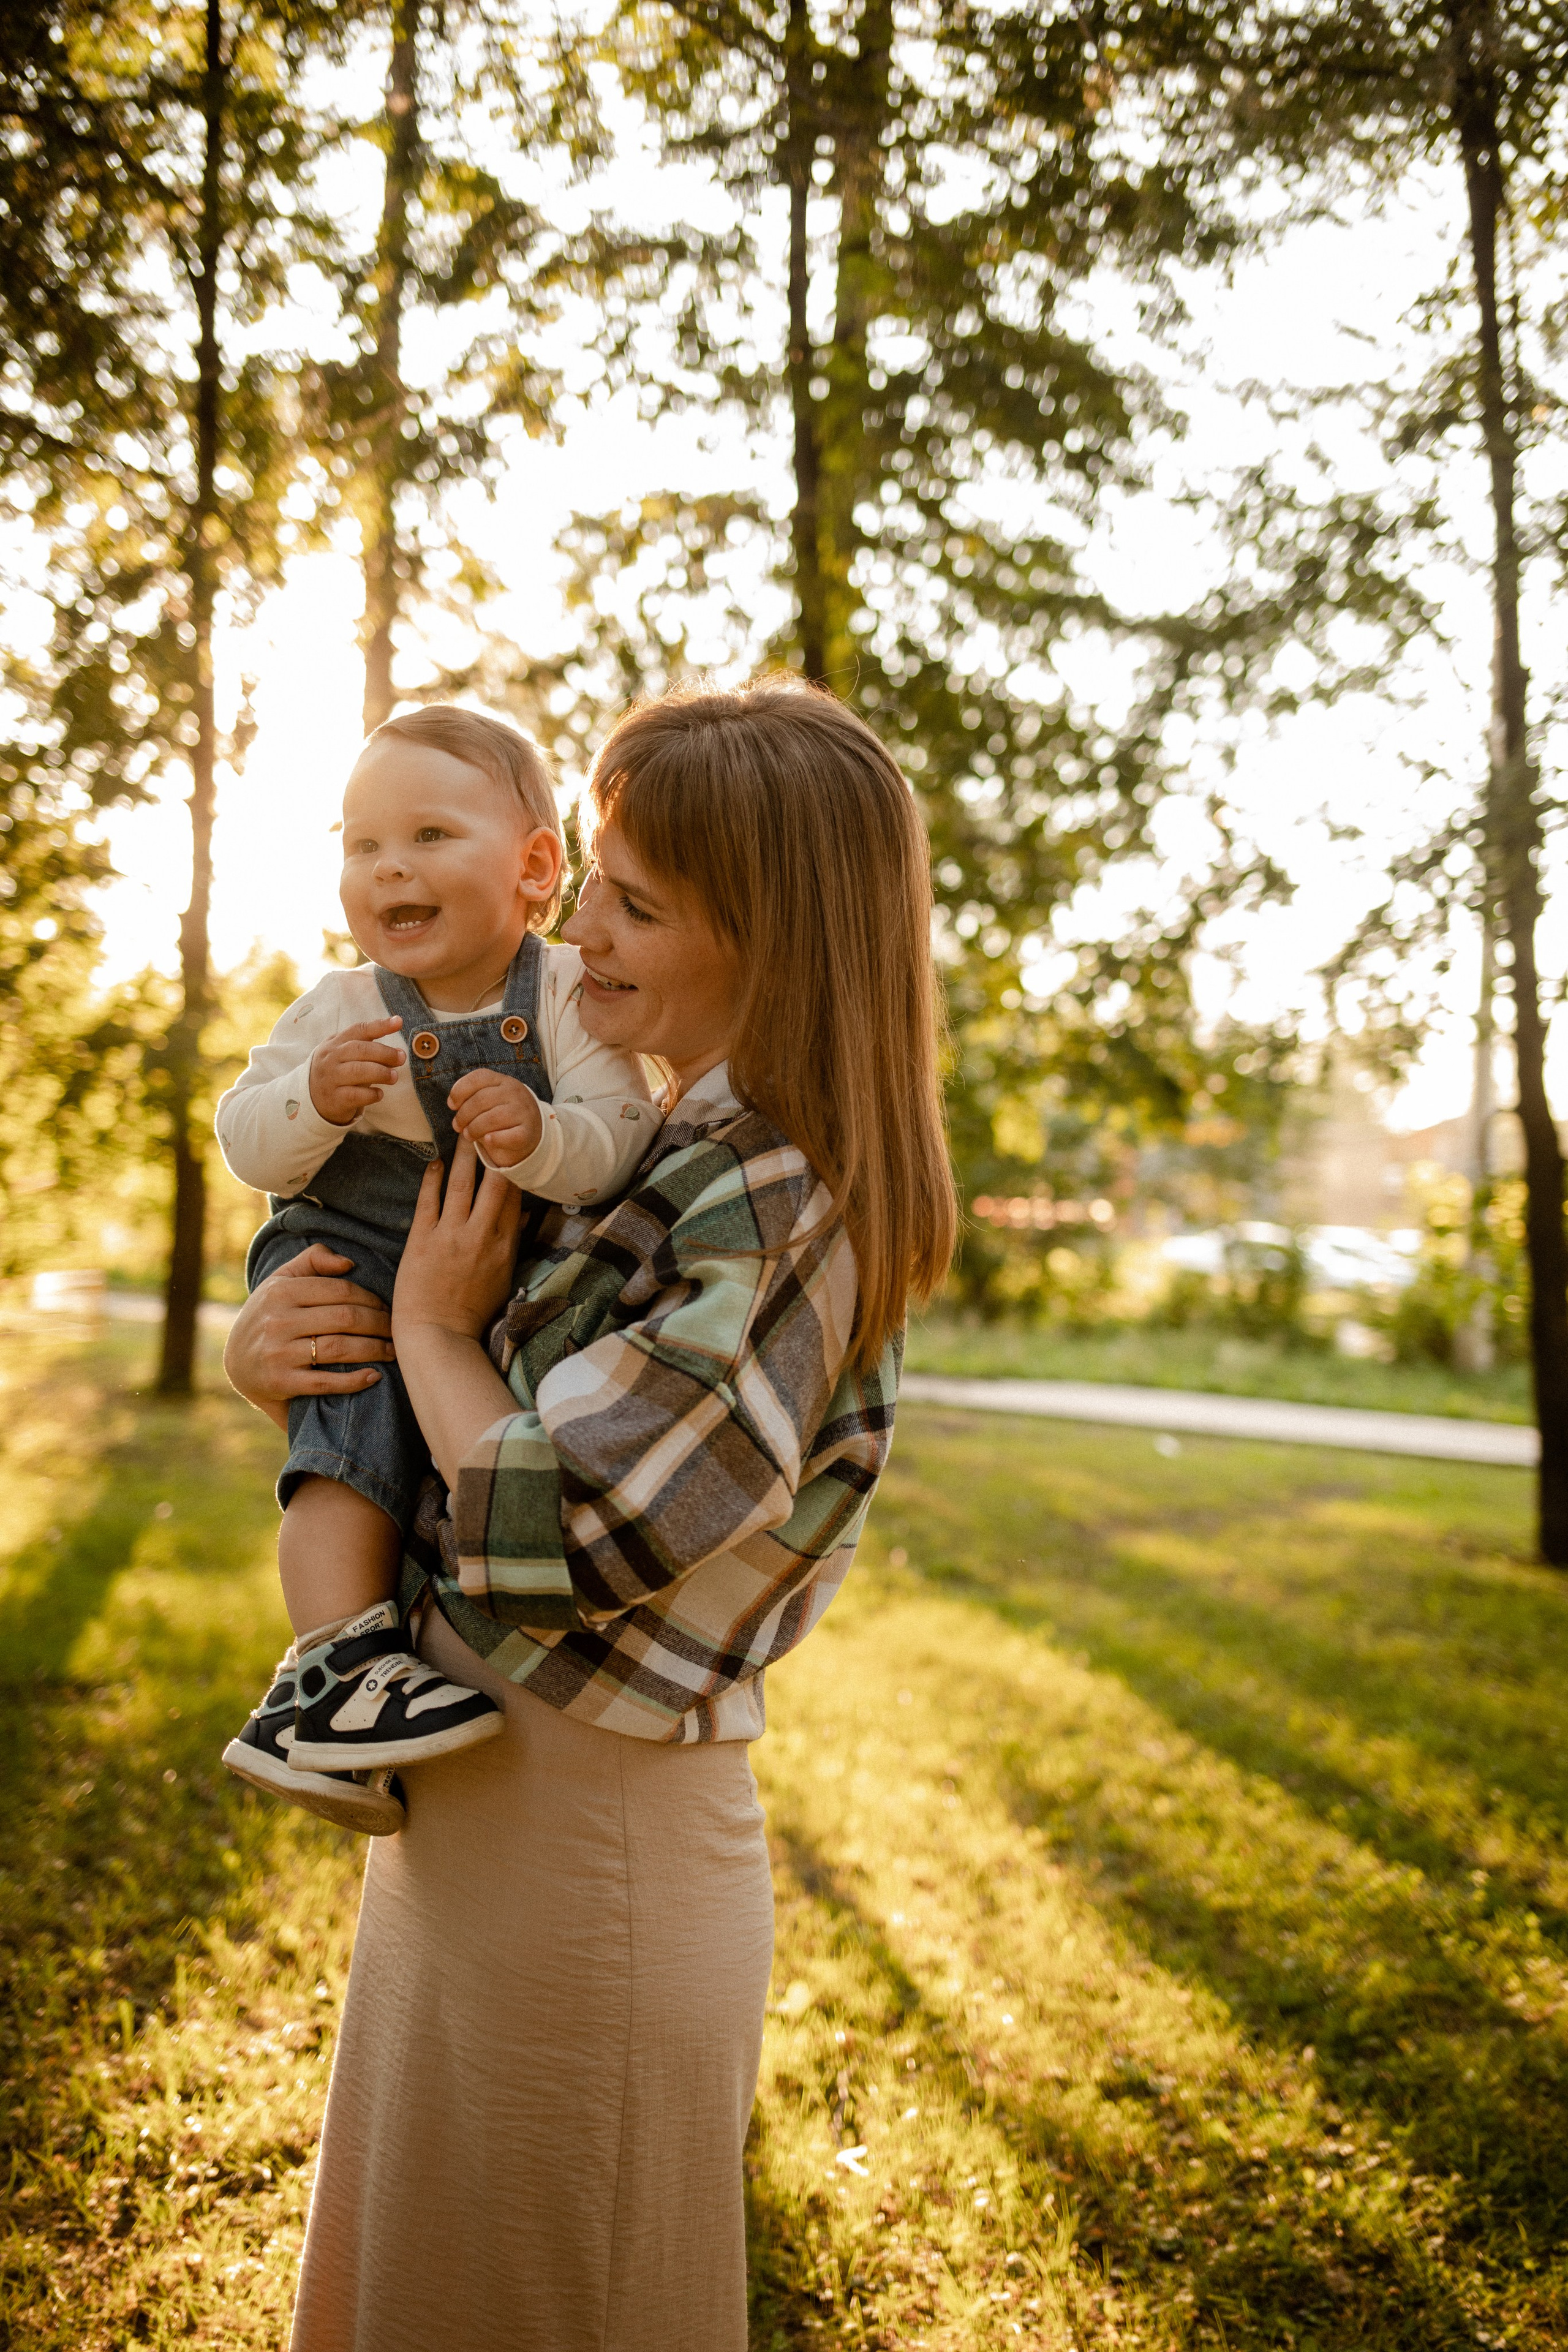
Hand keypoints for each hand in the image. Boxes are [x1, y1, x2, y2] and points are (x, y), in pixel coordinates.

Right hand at [223, 1244, 394, 1423]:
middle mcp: (278, 1321)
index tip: (388, 1308)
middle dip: (379, 1324)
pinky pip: (326, 1382)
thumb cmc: (269, 1316)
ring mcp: (278, 1353)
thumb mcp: (281, 1281)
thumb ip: (312, 1260)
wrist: (236, 1363)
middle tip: (397, 1330)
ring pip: (339, 1348)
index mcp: (281, 1291)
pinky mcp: (281, 1382)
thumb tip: (349, 1263)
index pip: (341, 1291)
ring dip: (375, 1349)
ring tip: (393, 1351)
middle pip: (345, 1318)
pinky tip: (374, 1376)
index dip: (372, 1299)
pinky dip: (354, 1381)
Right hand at [309, 1016, 404, 1124]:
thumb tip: (397, 1053)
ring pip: (357, 1071)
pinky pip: (355, 1095)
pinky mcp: (334, 1098)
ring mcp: (331, 1078)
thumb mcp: (344, 1055)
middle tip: (401, 1058)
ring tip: (394, 1076)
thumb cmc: (337, 1072)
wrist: (312, 1098)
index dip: (379, 1025)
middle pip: (359, 1049)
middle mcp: (331, 1058)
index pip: (359, 1030)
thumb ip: (366, 1049)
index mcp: (336, 1043)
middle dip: (384, 1053)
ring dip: (381, 1072)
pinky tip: (380, 1094)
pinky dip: (371, 1094)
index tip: (398, 1022)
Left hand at [394, 1138, 522, 1343]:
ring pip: (462, 1184)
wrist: (438, 1335)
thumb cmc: (472, 1310)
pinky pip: (429, 1200)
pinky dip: (433, 1178)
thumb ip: (512, 1242)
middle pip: (493, 1183)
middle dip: (492, 1151)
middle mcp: (480, 1236)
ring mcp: (450, 1236)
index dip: (514, 1168)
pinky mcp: (422, 1240)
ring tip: (464, 1129)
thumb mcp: (503, 1277)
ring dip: (464, 1154)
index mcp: (503, 1246)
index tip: (511, 1146)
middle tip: (490, 1123)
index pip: (514, 1197)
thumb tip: (524, 1215)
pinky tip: (435, 1162)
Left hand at [448, 1067, 543, 1169]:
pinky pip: (507, 1136)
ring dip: (474, 1129)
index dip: (460, 1090)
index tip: (452, 1105)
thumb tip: (453, 1103)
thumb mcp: (490, 1099)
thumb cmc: (503, 1115)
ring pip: (491, 1118)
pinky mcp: (527, 1132)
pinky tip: (487, 1140)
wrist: (532, 1133)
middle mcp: (515, 1092)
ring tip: (469, 1135)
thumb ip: (472, 1096)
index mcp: (503, 1081)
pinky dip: (494, 1139)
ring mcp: (523, 1112)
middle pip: (481, 1099)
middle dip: (463, 1115)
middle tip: (458, 1126)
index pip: (478, 1077)